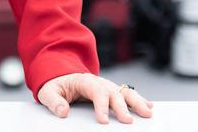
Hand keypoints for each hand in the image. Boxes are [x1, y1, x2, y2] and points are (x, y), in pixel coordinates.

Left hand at [37, 74, 153, 123]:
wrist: (61, 76)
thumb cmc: (55, 85)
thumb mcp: (48, 92)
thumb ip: (53, 101)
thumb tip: (63, 112)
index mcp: (84, 81)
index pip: (95, 91)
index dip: (101, 106)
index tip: (103, 121)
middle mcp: (99, 82)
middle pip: (113, 92)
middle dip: (122, 107)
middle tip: (128, 121)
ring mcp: (107, 86)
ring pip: (125, 92)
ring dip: (137, 102)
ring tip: (147, 113)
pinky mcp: (112, 92)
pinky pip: (127, 94)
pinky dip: (139, 99)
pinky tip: (149, 106)